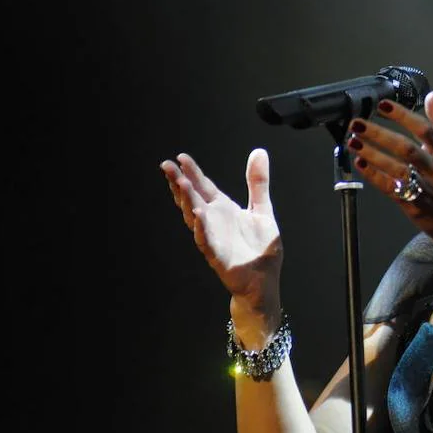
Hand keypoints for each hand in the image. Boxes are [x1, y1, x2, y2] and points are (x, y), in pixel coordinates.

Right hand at [160, 149, 282, 322]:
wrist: (264, 280)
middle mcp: (214, 222)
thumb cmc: (260, 247)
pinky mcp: (218, 256)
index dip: (192, 172)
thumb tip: (259, 151)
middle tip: (167, 165)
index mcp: (223, 209)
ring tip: (181, 184)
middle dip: (180, 182)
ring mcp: (213, 238)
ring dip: (188, 201)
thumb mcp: (262, 209)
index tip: (180, 157)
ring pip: (194, 217)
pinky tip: (198, 215)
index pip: (203, 187)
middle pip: (192, 199)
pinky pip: (206, 241)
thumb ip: (258, 182)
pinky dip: (202, 228)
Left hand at [346, 91, 432, 254]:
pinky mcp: (413, 204)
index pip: (425, 129)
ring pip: (396, 168)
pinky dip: (374, 175)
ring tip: (353, 141)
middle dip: (380, 134)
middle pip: (407, 148)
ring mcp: (425, 188)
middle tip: (358, 123)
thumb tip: (432, 96)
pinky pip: (390, 188)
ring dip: (372, 153)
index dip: (403, 115)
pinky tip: (360, 163)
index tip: (383, 105)